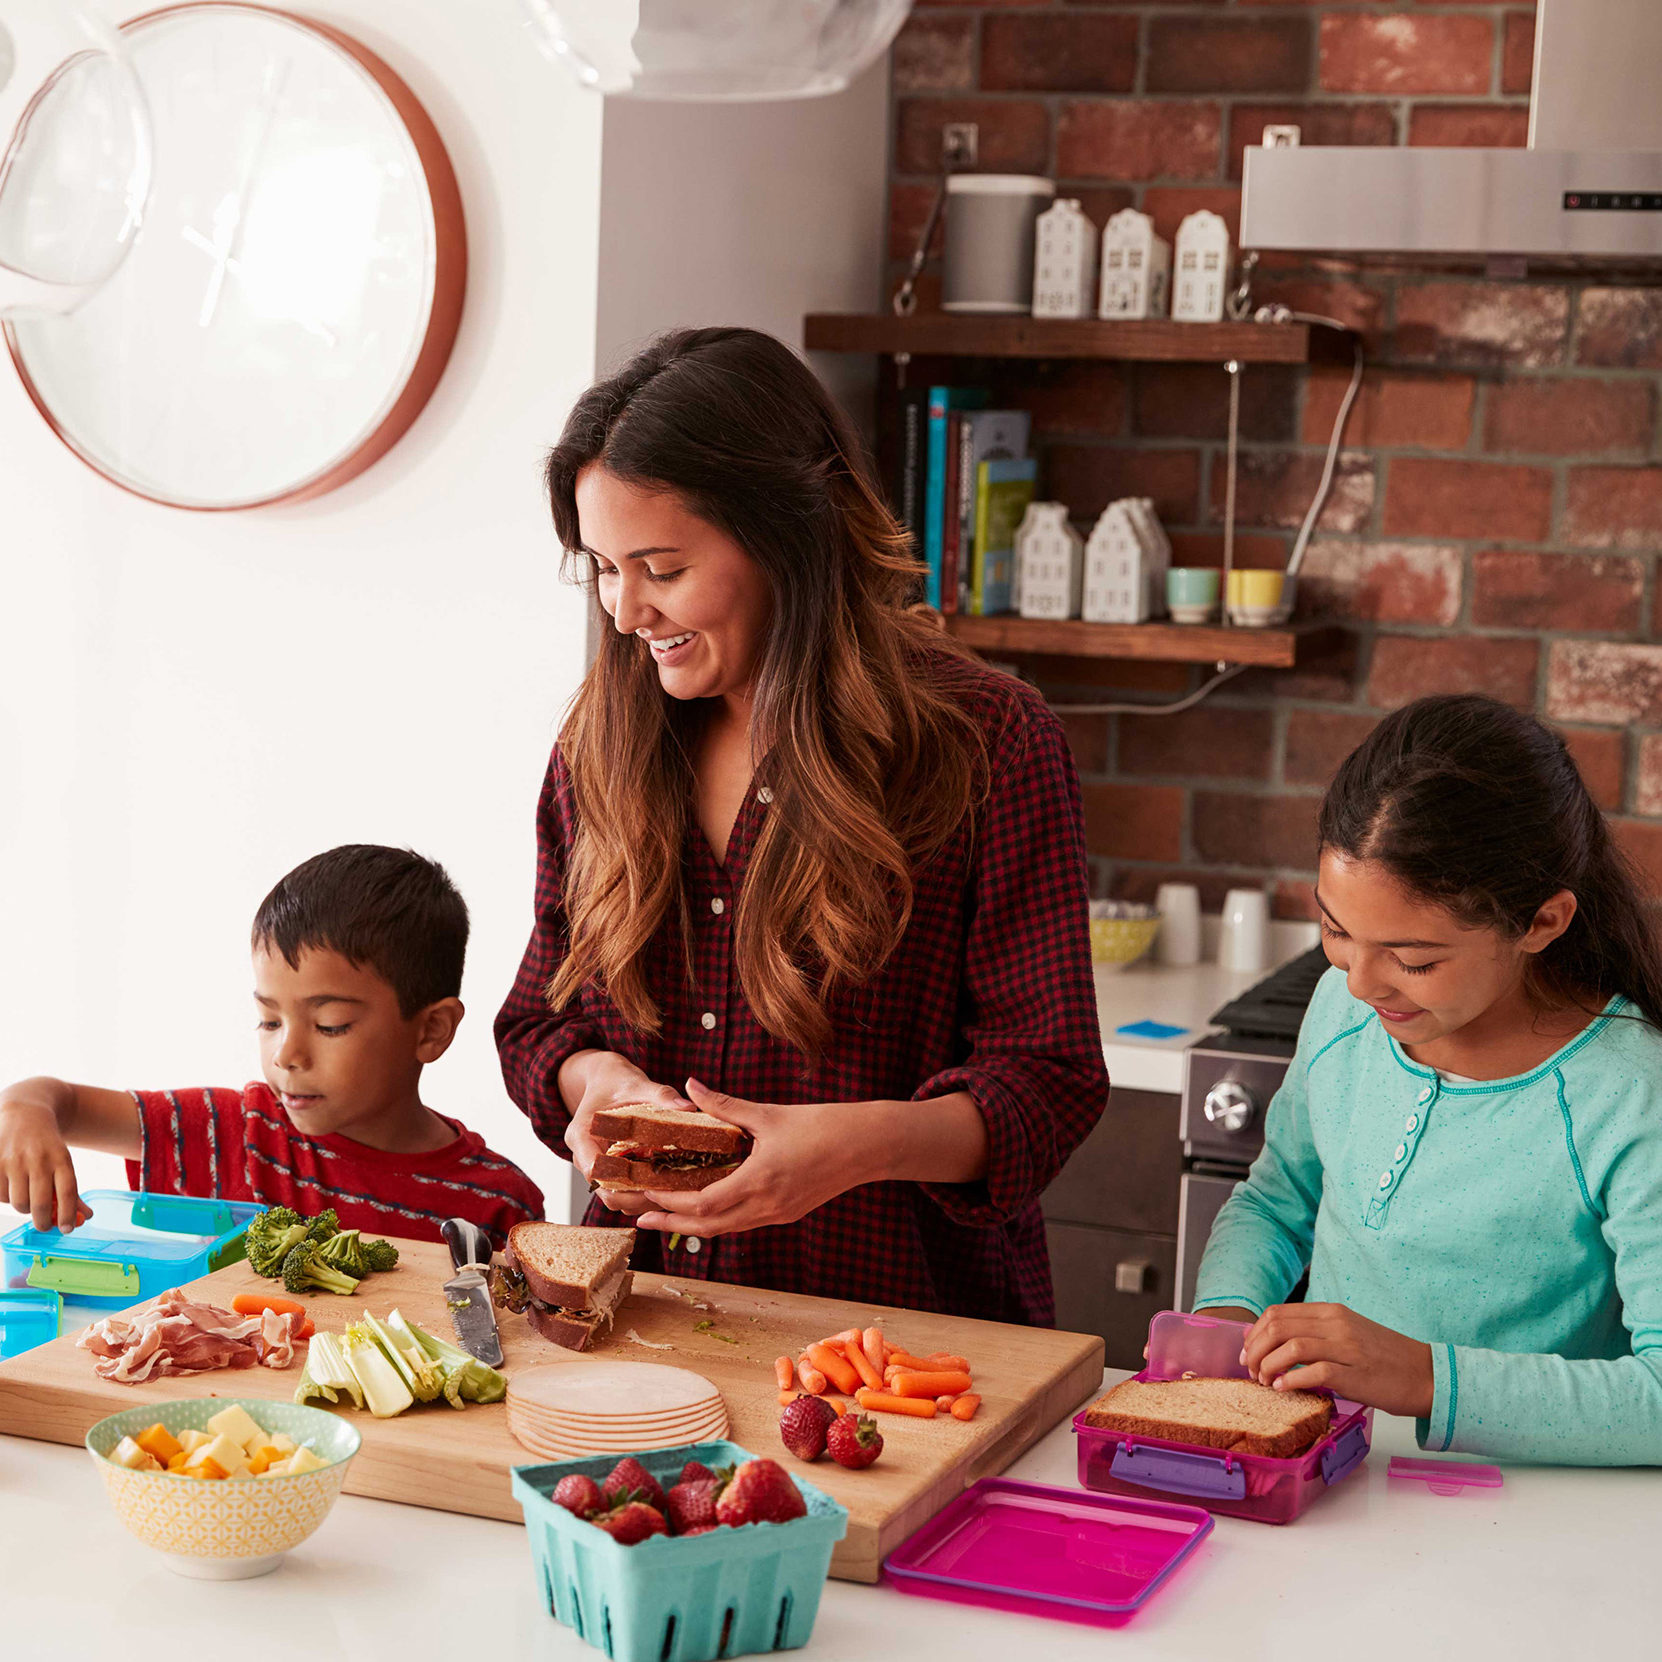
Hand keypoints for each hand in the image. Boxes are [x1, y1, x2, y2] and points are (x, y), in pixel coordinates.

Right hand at [0, 1099, 90, 1232]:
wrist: (25, 1113)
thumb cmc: (47, 1146)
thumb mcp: (64, 1163)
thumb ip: (72, 1193)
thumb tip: (84, 1219)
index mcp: (61, 1158)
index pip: (67, 1191)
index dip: (68, 1214)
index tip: (68, 1229)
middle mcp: (38, 1159)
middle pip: (40, 1203)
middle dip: (43, 1221)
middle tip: (45, 1225)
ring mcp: (14, 1161)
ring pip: (19, 1203)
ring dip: (25, 1208)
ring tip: (28, 1198)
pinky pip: (1, 1196)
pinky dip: (7, 1199)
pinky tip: (12, 1187)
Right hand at [559, 1052, 691, 1216]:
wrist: (606, 1080)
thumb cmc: (617, 1081)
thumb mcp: (638, 1084)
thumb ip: (661, 1095)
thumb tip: (687, 1108)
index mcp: (581, 1134)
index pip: (594, 1169)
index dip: (622, 1179)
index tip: (654, 1178)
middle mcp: (584, 1156)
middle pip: (606, 1192)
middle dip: (638, 1196)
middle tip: (671, 1191)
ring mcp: (596, 1167)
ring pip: (616, 1199)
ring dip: (642, 1199)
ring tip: (673, 1191)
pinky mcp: (610, 1172)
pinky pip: (624, 1194)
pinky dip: (643, 1195)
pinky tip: (668, 1186)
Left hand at [632, 1078, 887, 1238]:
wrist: (867, 1145)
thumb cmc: (822, 1125)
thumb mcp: (768, 1113)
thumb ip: (724, 1105)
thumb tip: (689, 1085)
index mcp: (759, 1181)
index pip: (703, 1203)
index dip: (671, 1200)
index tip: (646, 1191)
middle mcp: (767, 1206)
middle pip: (709, 1226)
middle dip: (672, 1222)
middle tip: (641, 1218)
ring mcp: (779, 1214)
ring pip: (727, 1229)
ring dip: (693, 1225)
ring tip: (665, 1216)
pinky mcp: (788, 1213)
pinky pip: (745, 1223)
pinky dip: (720, 1219)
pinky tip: (706, 1209)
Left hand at [1242, 1302, 1433, 1418]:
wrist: (1425, 1375)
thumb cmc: (1384, 1358)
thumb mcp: (1347, 1333)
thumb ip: (1315, 1332)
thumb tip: (1275, 1343)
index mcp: (1331, 1311)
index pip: (1278, 1313)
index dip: (1256, 1333)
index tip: (1248, 1351)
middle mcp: (1336, 1324)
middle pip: (1278, 1327)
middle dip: (1256, 1349)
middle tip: (1251, 1370)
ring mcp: (1346, 1347)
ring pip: (1291, 1346)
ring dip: (1268, 1365)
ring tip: (1264, 1381)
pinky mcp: (1354, 1373)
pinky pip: (1313, 1371)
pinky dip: (1290, 1379)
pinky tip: (1283, 1388)